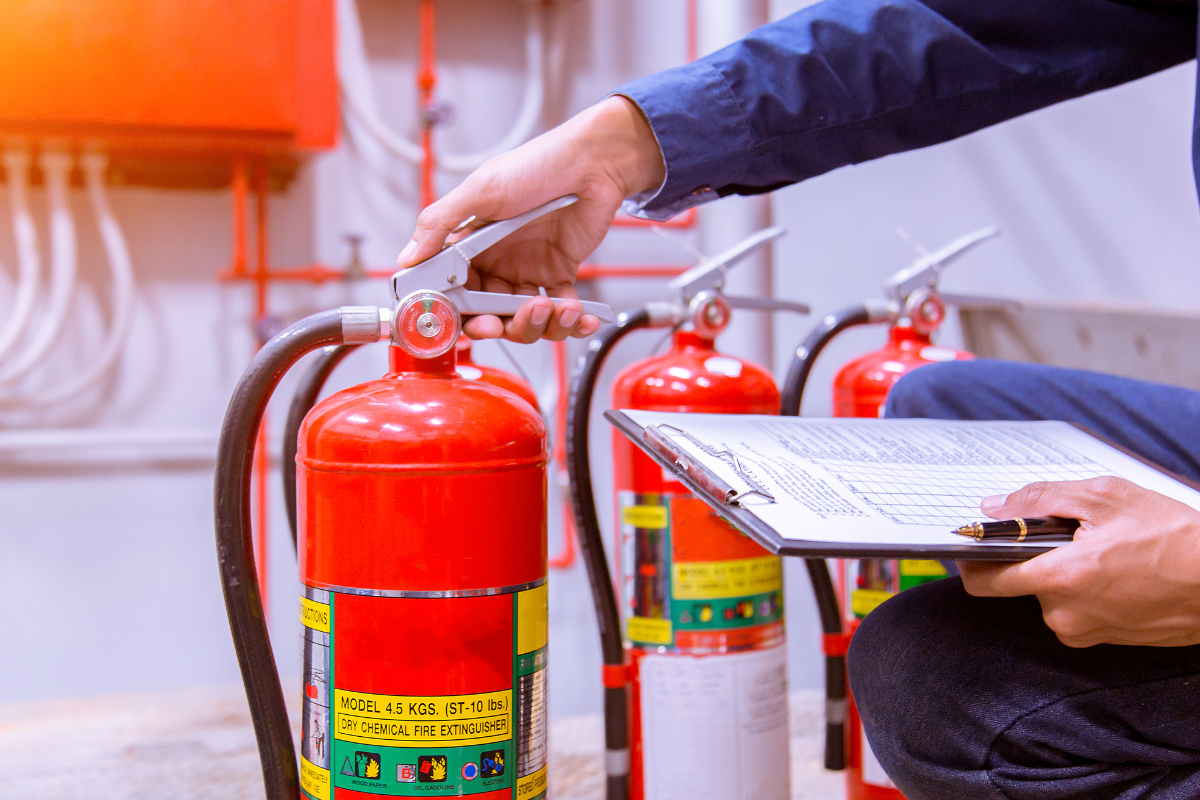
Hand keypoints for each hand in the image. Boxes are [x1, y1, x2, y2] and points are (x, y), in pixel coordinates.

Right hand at [397, 96, 665, 341]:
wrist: (594, 162)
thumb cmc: (538, 165)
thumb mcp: (482, 190)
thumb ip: (440, 223)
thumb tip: (407, 257)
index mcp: (470, 243)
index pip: (453, 290)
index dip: (455, 312)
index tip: (464, 323)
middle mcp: (496, 261)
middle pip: (488, 313)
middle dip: (498, 325)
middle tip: (504, 323)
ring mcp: (528, 271)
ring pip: (524, 319)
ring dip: (538, 325)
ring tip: (555, 309)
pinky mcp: (559, 275)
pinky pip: (561, 312)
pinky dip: (571, 322)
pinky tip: (579, 315)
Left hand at [958, 477, 1199, 646]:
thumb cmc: (1174, 536)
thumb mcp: (1105, 498)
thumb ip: (1039, 500)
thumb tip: (994, 507)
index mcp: (1059, 580)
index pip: (984, 580)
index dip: (971, 558)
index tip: (969, 541)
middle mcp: (1065, 615)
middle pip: (1020, 582)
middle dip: (1031, 556)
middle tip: (1063, 531)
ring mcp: (1087, 632)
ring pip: (1050, 595)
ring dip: (1063, 570)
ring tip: (1101, 548)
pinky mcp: (1107, 640)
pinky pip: (1076, 609)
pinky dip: (1084, 588)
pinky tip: (1115, 569)